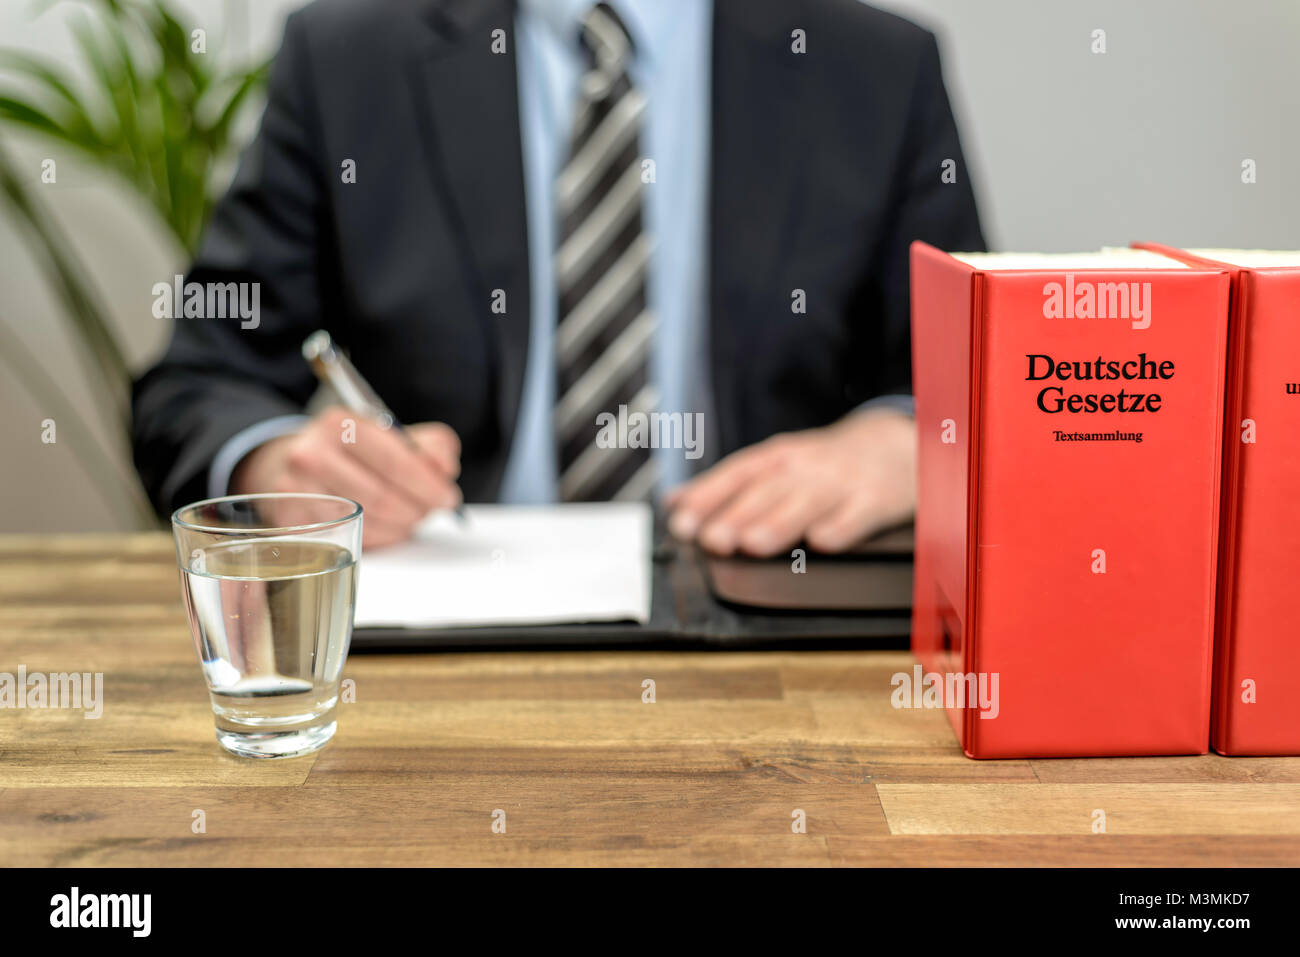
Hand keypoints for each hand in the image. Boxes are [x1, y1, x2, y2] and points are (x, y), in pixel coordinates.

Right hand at [230, 406, 462, 548]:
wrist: (293, 460)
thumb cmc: (350, 448)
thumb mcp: (389, 432)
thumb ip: (428, 444)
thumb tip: (445, 469)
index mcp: (339, 425)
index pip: (394, 462)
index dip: (428, 485)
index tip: (447, 497)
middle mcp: (312, 455)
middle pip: (382, 497)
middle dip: (418, 509)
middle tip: (432, 510)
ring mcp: (297, 491)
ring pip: (369, 521)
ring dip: (402, 524)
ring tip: (411, 516)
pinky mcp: (292, 521)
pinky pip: (351, 537)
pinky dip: (381, 536)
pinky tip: (389, 526)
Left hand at [663, 407, 915, 556]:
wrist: (898, 443)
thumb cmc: (828, 464)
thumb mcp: (778, 462)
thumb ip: (728, 485)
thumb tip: (673, 503)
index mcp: (779, 458)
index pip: (737, 474)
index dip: (708, 496)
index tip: (681, 521)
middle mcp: (806, 467)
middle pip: (768, 491)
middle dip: (737, 515)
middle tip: (711, 540)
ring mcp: (842, 483)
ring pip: (808, 503)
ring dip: (779, 522)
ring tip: (752, 544)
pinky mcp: (877, 499)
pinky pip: (858, 515)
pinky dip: (841, 527)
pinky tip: (821, 542)